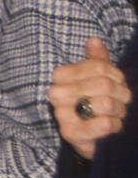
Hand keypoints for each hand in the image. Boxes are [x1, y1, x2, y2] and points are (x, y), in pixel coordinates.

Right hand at [48, 37, 130, 159]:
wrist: (87, 137)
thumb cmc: (93, 102)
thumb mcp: (96, 79)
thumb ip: (96, 60)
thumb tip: (94, 40)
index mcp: (61, 75)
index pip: (98, 66)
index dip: (117, 75)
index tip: (118, 83)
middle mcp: (56, 93)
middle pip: (104, 84)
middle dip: (121, 94)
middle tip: (121, 101)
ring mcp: (61, 113)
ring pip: (106, 104)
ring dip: (119, 111)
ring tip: (116, 114)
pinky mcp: (70, 132)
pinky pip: (104, 123)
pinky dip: (115, 125)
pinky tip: (110, 126)